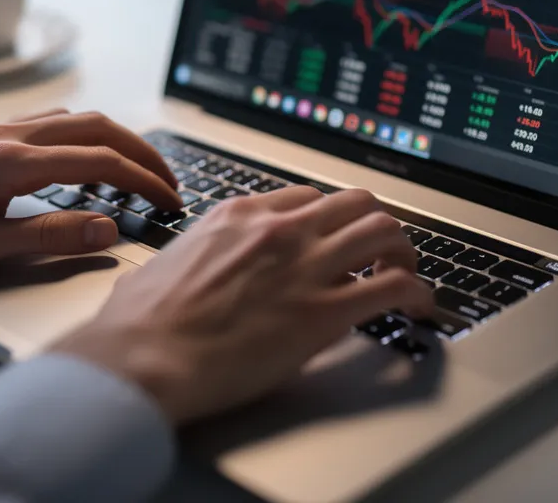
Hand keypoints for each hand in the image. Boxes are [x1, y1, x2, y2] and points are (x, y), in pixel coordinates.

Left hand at [0, 110, 181, 273]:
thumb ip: (48, 236)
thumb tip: (109, 229)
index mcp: (13, 163)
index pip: (102, 163)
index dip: (145, 182)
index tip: (171, 204)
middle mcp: (11, 136)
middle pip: (99, 128)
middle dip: (143, 153)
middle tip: (170, 185)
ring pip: (77, 120)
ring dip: (116, 141)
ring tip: (137, 173)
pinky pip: (52, 124)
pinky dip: (86, 137)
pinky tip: (84, 161)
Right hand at [49, 186, 433, 424]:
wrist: (143, 358)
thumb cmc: (139, 325)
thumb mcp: (159, 268)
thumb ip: (183, 262)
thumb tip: (165, 276)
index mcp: (238, 216)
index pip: (306, 198)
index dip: (327, 220)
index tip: (333, 240)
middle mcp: (279, 231)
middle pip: (354, 202)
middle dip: (373, 224)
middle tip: (380, 251)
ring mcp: (306, 267)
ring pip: (384, 230)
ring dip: (404, 251)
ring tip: (405, 273)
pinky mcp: (325, 312)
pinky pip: (395, 287)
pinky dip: (418, 294)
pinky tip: (419, 309)